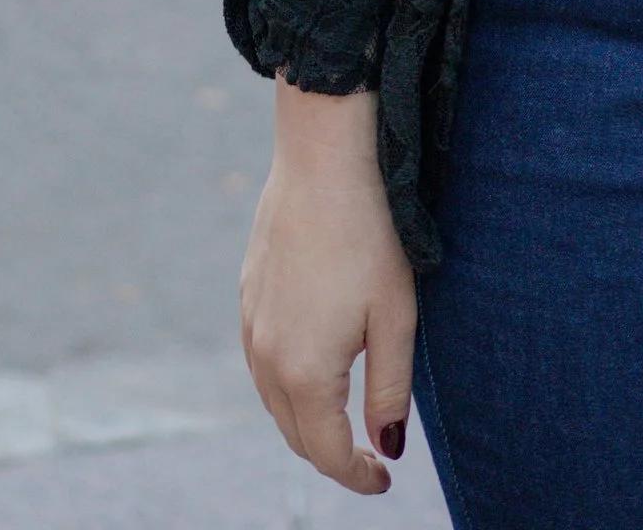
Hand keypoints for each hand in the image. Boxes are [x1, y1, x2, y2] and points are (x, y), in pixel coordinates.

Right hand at [241, 78, 416, 494]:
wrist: (322, 162)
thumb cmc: (370, 236)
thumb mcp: (395, 318)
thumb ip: (389, 392)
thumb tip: (386, 448)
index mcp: (305, 373)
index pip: (328, 453)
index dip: (358, 477)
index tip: (385, 480)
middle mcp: (267, 359)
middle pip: (297, 435)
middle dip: (332, 455)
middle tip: (371, 457)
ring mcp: (251, 327)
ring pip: (275, 402)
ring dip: (308, 421)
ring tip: (347, 419)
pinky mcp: (247, 298)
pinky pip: (264, 364)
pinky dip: (289, 384)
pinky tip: (316, 367)